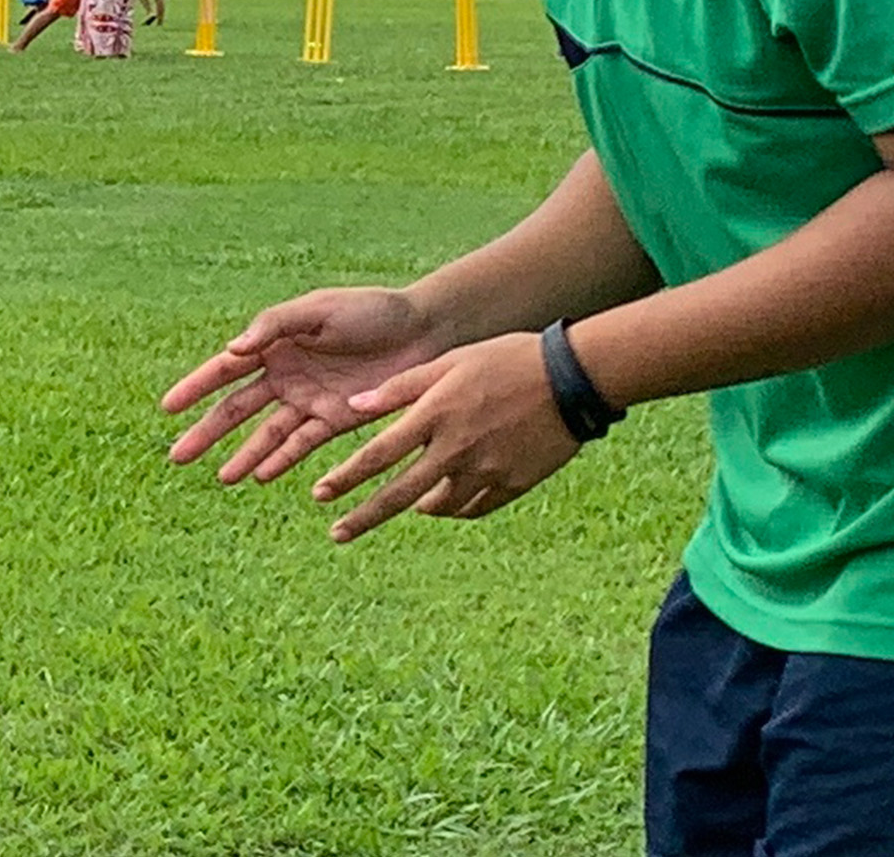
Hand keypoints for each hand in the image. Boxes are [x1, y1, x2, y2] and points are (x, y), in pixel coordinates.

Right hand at [161, 286, 444, 485]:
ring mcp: (309, 400)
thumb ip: (275, 325)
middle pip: (237, 409)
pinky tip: (262, 477)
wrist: (424, 331)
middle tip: (178, 457)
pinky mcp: (336, 421)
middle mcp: (285, 375)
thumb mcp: (319, 310)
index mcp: (274, 343)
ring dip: (244, 456)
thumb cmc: (370, 311)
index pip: (224, 370)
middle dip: (207, 433)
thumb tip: (232, 350)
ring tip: (223, 478)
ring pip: (266, 435)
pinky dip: (282, 460)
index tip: (167, 408)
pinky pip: (302, 444)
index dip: (195, 388)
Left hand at [306, 333, 582, 543]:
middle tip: (337, 534)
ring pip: (440, 505)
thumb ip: (400, 388)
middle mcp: (455, 448)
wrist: (572, 379)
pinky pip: (475, 506)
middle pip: (399, 494)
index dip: (345, 478)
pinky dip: (456, 508)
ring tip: (408, 507)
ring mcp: (486, 470)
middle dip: (363, 517)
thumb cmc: (506, 359)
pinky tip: (447, 505)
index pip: (377, 455)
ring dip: (419, 508)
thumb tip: (353, 407)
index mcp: (435, 415)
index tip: (320, 496)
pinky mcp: (514, 483)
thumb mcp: (449, 362)